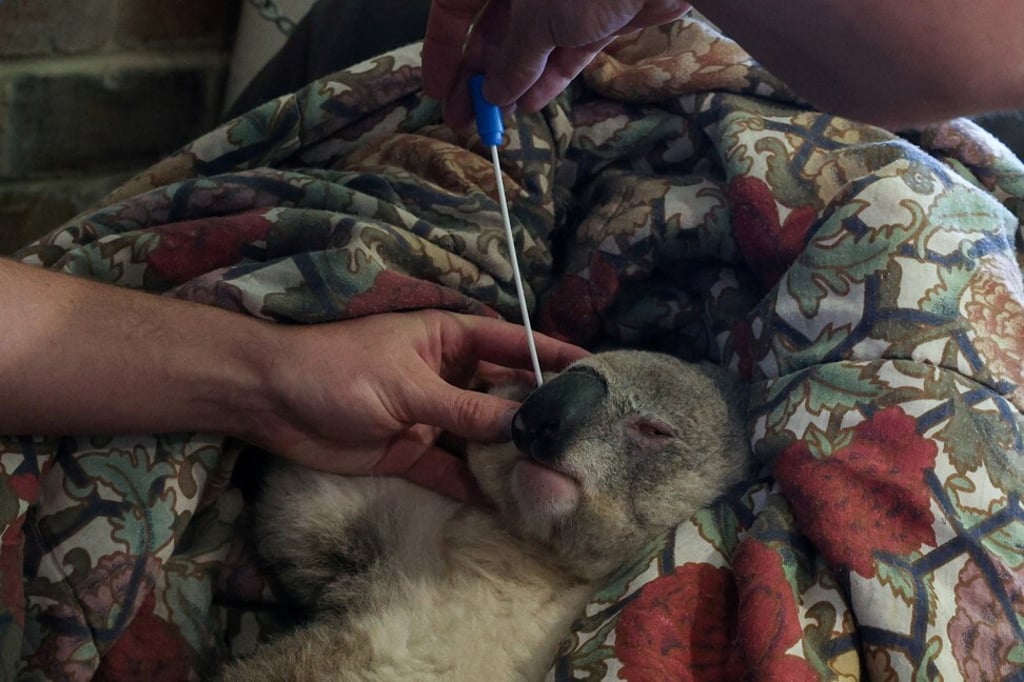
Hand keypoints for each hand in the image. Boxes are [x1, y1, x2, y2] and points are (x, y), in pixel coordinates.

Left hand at [248, 310, 587, 501]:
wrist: (270, 401)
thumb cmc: (338, 370)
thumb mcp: (408, 385)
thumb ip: (466, 407)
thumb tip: (522, 424)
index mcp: (448, 340)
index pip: (512, 344)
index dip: (551, 355)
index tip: (595, 371)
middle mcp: (448, 376)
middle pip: (503, 395)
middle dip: (536, 416)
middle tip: (584, 438)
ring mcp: (432, 416)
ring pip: (482, 438)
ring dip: (509, 456)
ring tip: (555, 477)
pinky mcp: (412, 453)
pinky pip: (452, 471)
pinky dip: (475, 486)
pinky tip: (505, 503)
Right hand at [422, 0, 690, 127]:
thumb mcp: (537, 21)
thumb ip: (512, 60)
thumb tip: (494, 93)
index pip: (454, 6)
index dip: (442, 49)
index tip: (438, 91)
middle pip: (492, 27)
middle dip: (479, 75)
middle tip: (467, 120)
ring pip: (530, 41)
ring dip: (514, 82)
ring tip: (500, 122)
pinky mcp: (602, 13)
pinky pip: (567, 48)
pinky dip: (550, 76)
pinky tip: (532, 107)